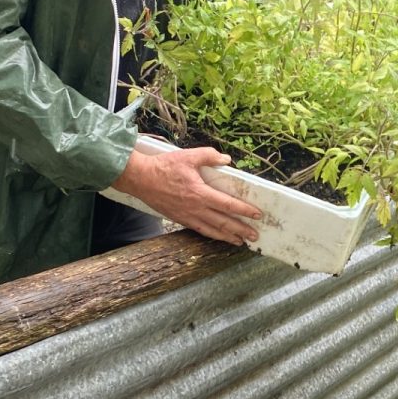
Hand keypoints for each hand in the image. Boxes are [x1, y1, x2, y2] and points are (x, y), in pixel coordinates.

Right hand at [112, 146, 261, 245]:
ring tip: (241, 242)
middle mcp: (196, 208)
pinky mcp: (180, 219)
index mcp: (200, 193)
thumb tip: (227, 159)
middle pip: (224, 222)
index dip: (244, 210)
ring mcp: (188, 216)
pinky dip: (213, 235)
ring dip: (229, 237)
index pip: (228, 204)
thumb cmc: (164, 167)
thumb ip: (209, 156)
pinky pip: (200, 230)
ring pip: (213, 230)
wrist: (140, 179)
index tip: (257, 215)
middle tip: (255, 236)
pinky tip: (220, 237)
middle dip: (241, 230)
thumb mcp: (188, 156)